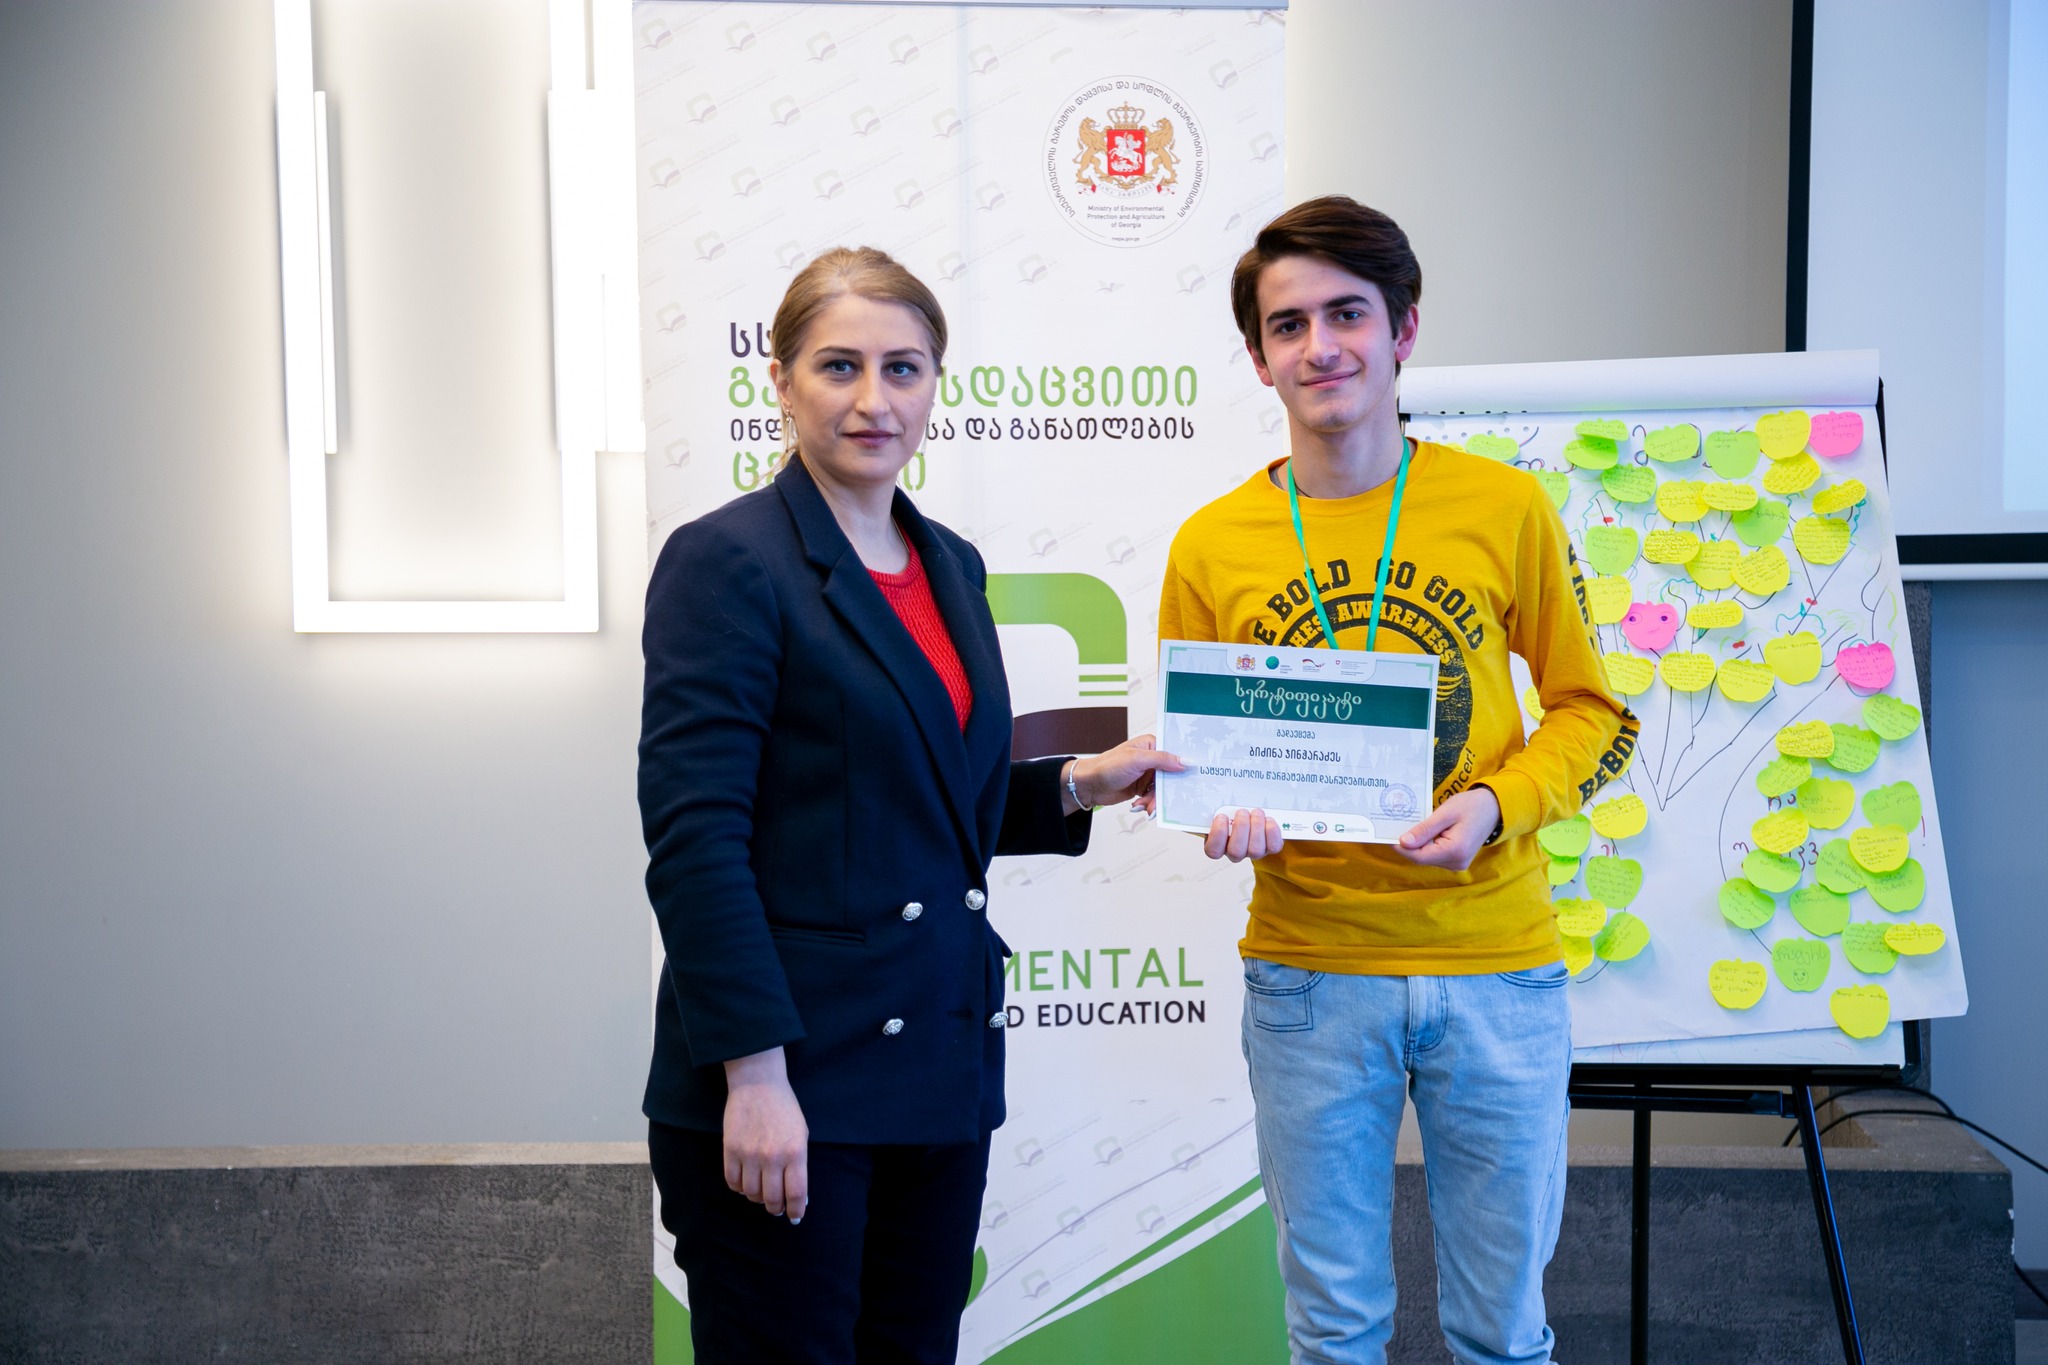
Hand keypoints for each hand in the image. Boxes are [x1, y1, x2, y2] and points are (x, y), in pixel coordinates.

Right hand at [722, 1048, 808, 1222]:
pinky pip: (733, 1182)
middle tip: (777, 1207)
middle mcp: (772, 1157)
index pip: (796, 1194)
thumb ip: (799, 1164)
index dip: (796, 1210)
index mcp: (795, 1152)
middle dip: (776, 1208)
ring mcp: (749, 1155)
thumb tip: (796, 1194)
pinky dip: (739, 1188)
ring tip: (761, 1191)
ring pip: (751, 1194)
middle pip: (772, 1199)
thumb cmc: (784, 1108)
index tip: (795, 1216)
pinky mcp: (730, 1150)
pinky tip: (745, 1181)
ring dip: (757, 1198)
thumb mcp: (801, 1133)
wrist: (757, 1084)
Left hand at [1067, 734, 1184, 815]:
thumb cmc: (1107, 767)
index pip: (1173, 754)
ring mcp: (1146, 774)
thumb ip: (1162, 759)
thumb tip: (1185, 761)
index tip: (1191, 777)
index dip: (1182, 766)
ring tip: (1145, 807)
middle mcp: (1150, 759)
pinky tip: (1139, 806)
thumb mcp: (1136, 760)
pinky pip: (1153, 797)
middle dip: (1165, 791)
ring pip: (1162, 790)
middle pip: (1170, 776)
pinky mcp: (1142, 787)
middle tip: (1160, 801)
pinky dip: (1148, 803)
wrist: (1089, 785)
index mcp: (1150, 745)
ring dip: (1154, 800)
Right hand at [1203, 808, 1283, 861]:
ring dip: (1256, 827)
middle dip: (1240, 828)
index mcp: (1219, 844)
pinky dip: (1272, 831)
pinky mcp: (1270, 848)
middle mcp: (1236, 852)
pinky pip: (1273, 846)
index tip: (1222, 816)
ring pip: (1255, 850)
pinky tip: (1268, 820)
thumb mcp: (1221, 808)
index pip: (1213, 851)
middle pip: (1236, 851)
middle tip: (1242, 812)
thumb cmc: (1233, 811)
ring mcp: (1253, 852)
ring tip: (1256, 812)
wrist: (1252, 813)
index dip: (1218, 834)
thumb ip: (1216, 808)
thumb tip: (1211, 800)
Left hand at [1395, 786, 1499, 871]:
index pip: (1417, 856)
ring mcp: (1457, 864)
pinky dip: (1427, 845)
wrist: (1493, 809)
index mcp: (1454, 851)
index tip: (1387, 833)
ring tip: (1412, 825)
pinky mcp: (1457, 861)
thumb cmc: (1470, 806)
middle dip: (1409, 844)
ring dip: (1417, 844)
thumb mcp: (1445, 814)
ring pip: (1426, 858)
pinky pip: (1435, 855)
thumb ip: (1424, 830)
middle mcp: (1456, 863)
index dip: (1400, 846)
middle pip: (1421, 858)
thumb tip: (1403, 843)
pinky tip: (1424, 832)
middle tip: (1397, 825)